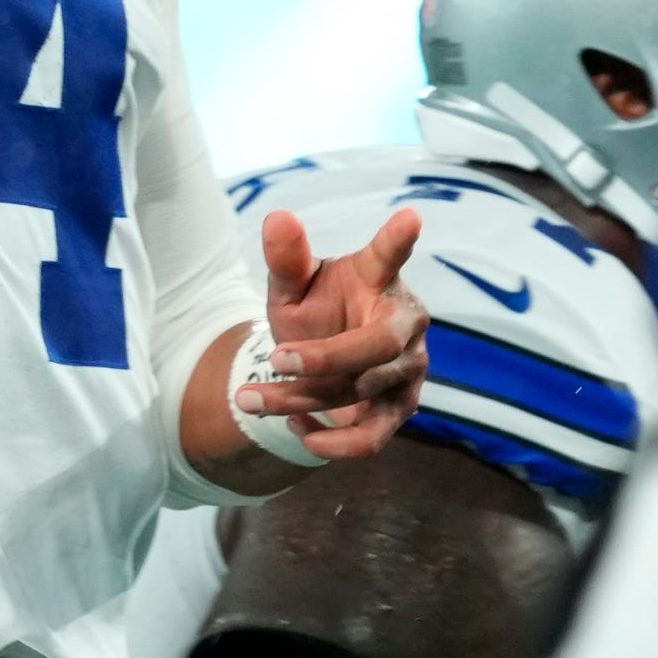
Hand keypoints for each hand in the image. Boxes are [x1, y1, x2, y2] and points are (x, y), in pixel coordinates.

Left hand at [241, 207, 429, 459]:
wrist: (319, 364)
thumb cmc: (313, 311)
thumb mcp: (292, 286)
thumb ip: (286, 258)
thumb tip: (277, 217)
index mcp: (379, 279)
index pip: (389, 256)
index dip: (397, 239)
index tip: (408, 217)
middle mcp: (405, 323)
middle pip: (376, 345)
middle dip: (323, 358)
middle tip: (273, 359)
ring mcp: (409, 369)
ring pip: (362, 390)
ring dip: (301, 397)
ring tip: (249, 399)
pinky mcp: (399, 409)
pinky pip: (372, 436)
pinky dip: (331, 441)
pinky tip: (293, 426)